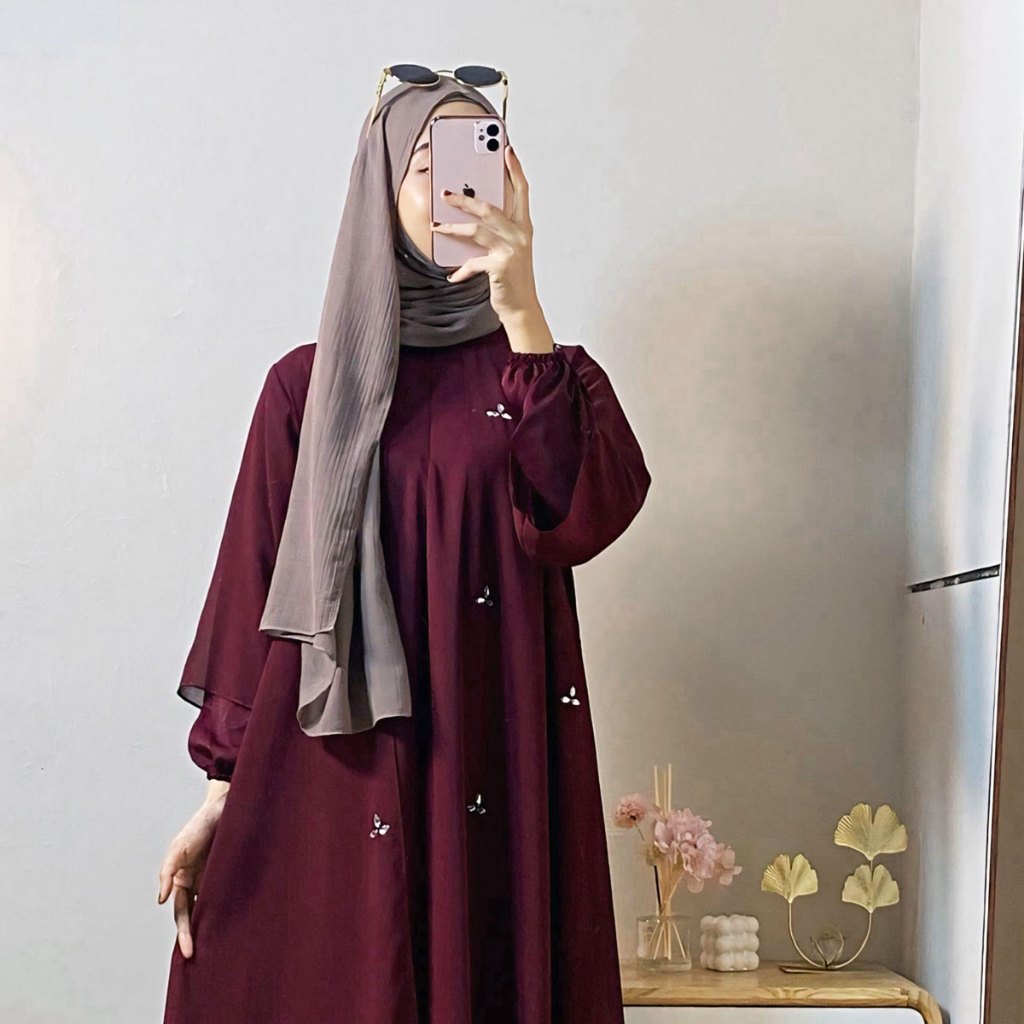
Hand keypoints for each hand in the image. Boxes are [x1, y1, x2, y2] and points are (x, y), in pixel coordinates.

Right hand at [156, 798, 223, 957]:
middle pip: (197, 916)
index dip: (185, 934)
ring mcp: (215, 879)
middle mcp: (198, 883)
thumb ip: (167, 871)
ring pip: (214, 908)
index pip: (182, 914)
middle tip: (203, 961)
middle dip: (198, 937)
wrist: (226, 807)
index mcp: (182, 881)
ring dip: (216, 927)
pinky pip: (231, 895)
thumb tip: (161, 900)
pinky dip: (232, 910)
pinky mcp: (232, 872)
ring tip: (222, 950)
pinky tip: (240, 924)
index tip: (190, 952)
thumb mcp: (179, 847)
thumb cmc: (199, 826)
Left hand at [431, 143, 542, 326]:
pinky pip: (473, 261)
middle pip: (489, 207)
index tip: (506, 149)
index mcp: (523, 227)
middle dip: (465, 198)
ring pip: (477, 229)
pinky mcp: (500, 266)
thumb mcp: (509, 249)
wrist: (522, 308)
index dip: (514, 169)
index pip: (521, 191)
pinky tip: (452, 275)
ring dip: (453, 227)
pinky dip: (461, 269)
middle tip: (445, 192)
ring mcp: (511, 249)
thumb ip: (496, 231)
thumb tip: (470, 213)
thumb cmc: (513, 277)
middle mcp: (520, 234)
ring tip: (436, 226)